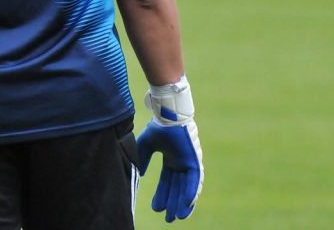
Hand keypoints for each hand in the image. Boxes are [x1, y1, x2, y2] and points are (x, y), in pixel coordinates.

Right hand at [136, 76, 203, 221]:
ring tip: (179, 217)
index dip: (162, 195)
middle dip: (173, 203)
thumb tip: (139, 174)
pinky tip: (187, 204)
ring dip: (184, 202)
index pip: (167, 182)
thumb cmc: (158, 126)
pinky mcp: (194, 160)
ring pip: (186, 187)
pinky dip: (191, 192)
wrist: (168, 114)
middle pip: (177, 188)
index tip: (156, 208)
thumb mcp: (146, 145)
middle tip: (169, 219)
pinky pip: (194, 179)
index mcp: (171, 159)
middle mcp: (180, 163)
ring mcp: (188, 162)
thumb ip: (142, 159)